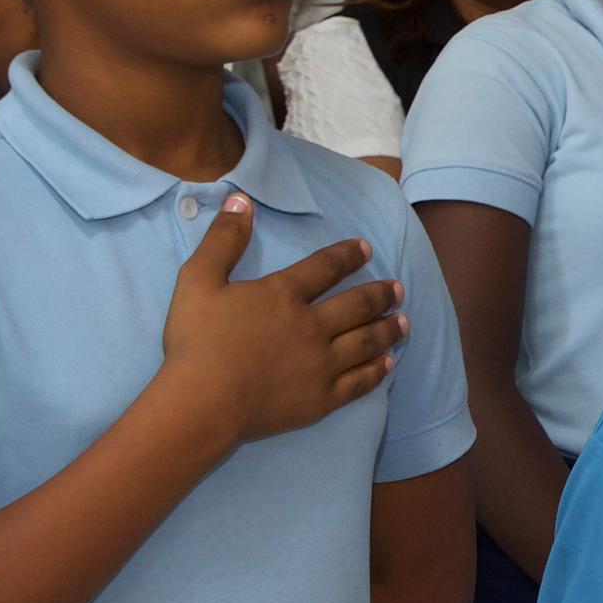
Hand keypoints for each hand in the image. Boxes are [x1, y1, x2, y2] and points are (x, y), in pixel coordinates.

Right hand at [161, 193, 399, 444]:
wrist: (202, 402)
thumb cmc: (197, 341)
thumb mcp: (198, 279)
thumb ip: (223, 239)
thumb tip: (242, 200)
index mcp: (284, 294)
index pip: (325, 267)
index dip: (347, 255)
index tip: (365, 249)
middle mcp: (312, 326)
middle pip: (357, 304)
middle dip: (380, 294)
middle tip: (397, 288)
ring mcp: (321, 365)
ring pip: (366, 341)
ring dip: (388, 329)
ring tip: (405, 321)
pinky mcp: (321, 399)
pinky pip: (358, 382)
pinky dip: (376, 372)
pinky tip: (387, 365)